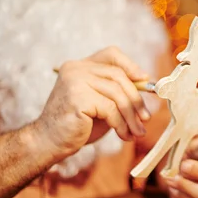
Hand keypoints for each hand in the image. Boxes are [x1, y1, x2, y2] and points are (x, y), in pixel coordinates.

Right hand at [33, 47, 150, 160]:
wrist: (49, 143)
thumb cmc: (76, 125)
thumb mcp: (101, 103)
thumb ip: (118, 92)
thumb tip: (148, 86)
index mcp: (80, 66)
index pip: (111, 54)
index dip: (131, 65)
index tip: (144, 80)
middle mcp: (76, 69)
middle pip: (118, 75)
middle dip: (136, 99)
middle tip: (146, 118)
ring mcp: (75, 80)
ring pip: (117, 94)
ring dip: (131, 116)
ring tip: (138, 132)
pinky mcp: (78, 97)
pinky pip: (110, 109)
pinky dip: (121, 124)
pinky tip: (124, 135)